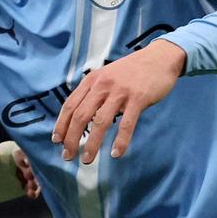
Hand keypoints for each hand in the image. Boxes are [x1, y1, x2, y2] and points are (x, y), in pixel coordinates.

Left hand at [0, 140, 40, 209]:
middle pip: (32, 162)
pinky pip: (33, 186)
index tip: (25, 163)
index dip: (25, 155)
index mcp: (10, 149)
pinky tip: (31, 194)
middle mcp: (20, 159)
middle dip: (34, 169)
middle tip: (30, 177)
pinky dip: (34, 190)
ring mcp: (23, 172)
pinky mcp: (24, 184)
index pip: (22, 149)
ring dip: (37, 181)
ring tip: (31, 188)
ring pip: (35, 174)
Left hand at [52, 39, 185, 162]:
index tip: (56, 141)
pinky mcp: (138, 99)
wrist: (159, 58)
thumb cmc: (131, 71)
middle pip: (80, 116)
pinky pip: (127, 124)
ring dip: (91, 144)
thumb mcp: (105, 76)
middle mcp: (102, 85)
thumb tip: (79, 117)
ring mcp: (120, 92)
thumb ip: (93, 92)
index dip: (61, 124)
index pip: (70, 105)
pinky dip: (120, 141)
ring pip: (101, 122)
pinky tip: (115, 154)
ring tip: (86, 159)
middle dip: (71, 139)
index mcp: (91, 80)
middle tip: (67, 156)